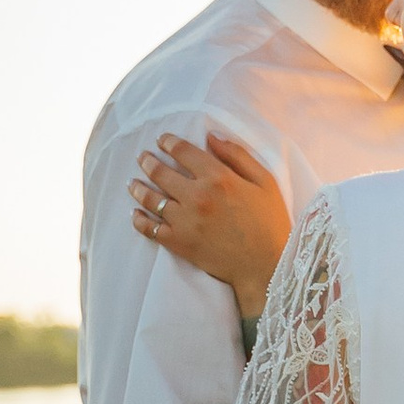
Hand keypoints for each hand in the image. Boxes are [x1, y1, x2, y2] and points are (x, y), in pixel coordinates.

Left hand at [132, 132, 292, 319]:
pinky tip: (135, 214)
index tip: (162, 140)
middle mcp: (197, 196)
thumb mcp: (265, 182)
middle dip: (148, 161)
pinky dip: (139, 221)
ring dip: (138, 188)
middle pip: (161, 172)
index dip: (169, 142)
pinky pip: (150, 229)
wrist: (266, 267)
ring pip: (151, 199)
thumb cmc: (270, 223)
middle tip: (143, 158)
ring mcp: (185, 221)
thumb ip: (238, 156)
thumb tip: (212, 136)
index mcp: (218, 178)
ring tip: (132, 183)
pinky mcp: (179, 243)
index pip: (183, 152)